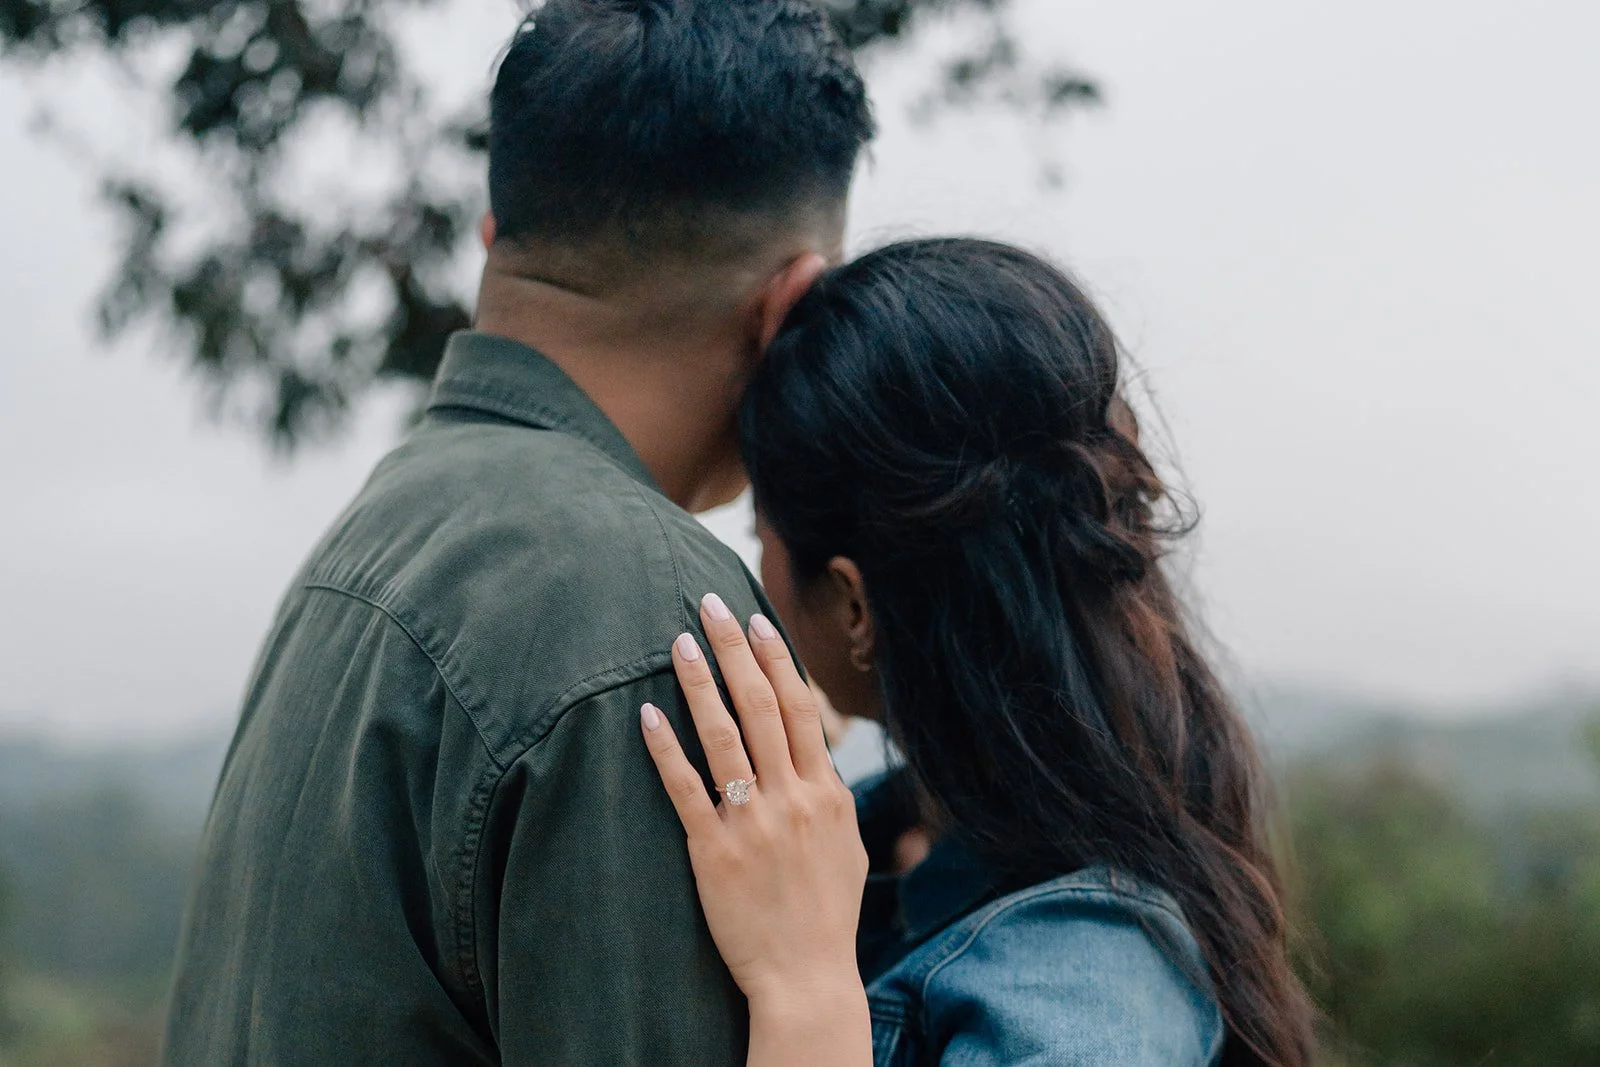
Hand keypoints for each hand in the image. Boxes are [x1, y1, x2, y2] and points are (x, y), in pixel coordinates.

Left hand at [640, 594, 869, 1012]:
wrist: (807, 977)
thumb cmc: (826, 915)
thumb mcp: (845, 846)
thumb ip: (828, 794)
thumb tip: (814, 750)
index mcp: (827, 793)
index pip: (799, 709)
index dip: (777, 659)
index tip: (757, 619)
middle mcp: (793, 799)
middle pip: (762, 706)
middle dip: (735, 650)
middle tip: (711, 604)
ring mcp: (753, 824)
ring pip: (724, 737)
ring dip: (700, 684)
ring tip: (678, 642)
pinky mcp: (714, 853)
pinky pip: (686, 789)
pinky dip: (667, 748)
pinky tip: (648, 715)